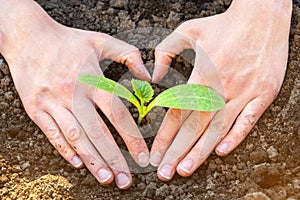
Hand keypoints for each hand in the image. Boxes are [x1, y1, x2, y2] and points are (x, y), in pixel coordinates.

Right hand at [0, 0, 149, 188]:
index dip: (132, 138)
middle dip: (113, 159)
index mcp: (91, 79)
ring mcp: (52, 102)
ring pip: (75, 137)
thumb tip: (148, 76)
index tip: (142, 157)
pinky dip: (65, 150)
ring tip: (106, 178)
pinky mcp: (35, 108)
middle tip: (126, 180)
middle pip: (97, 132)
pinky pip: (52, 133)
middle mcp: (72, 93)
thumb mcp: (102, 41)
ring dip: (92, 160)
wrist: (28, 36)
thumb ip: (129, 55)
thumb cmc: (68, 40)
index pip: (117, 114)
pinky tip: (78, 164)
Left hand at [150, 0, 291, 180]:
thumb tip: (155, 76)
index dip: (164, 135)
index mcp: (201, 73)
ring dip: (200, 151)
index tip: (155, 153)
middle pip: (194, 126)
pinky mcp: (263, 94)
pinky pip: (248, 120)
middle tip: (165, 172)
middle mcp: (220, 86)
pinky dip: (235, 137)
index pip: (177, 112)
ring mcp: (243, 92)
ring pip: (218, 128)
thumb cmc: (222, 24)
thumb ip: (165, 52)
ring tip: (185, 169)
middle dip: (177, 151)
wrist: (261, 16)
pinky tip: (221, 151)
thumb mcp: (187, 30)